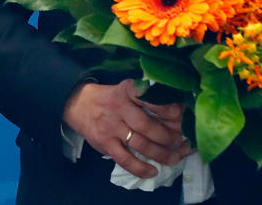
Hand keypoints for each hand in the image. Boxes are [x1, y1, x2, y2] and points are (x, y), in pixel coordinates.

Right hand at [62, 79, 191, 177]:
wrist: (77, 103)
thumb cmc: (109, 98)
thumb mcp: (125, 90)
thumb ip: (145, 99)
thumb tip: (179, 112)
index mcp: (126, 91)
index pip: (150, 97)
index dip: (168, 107)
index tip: (184, 114)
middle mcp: (119, 108)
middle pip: (148, 125)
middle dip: (170, 136)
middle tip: (184, 141)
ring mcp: (111, 127)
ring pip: (140, 144)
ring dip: (161, 154)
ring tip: (175, 158)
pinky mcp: (104, 143)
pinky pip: (125, 160)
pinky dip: (140, 168)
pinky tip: (153, 171)